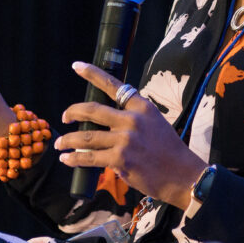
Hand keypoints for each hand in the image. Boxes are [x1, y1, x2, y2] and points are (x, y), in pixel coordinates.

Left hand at [56, 61, 205, 206]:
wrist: (183, 176)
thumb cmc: (169, 152)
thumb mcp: (155, 124)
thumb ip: (132, 119)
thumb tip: (106, 124)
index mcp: (141, 107)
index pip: (112, 85)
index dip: (92, 73)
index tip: (76, 66)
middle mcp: (132, 120)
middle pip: (92, 110)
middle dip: (72, 112)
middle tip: (64, 116)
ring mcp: (125, 140)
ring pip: (85, 137)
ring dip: (67, 140)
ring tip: (59, 143)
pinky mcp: (120, 160)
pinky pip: (89, 158)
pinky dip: (74, 159)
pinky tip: (67, 159)